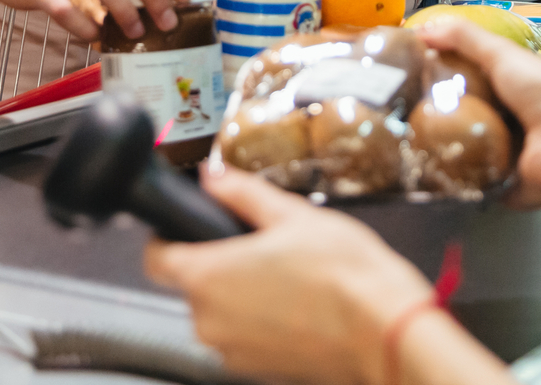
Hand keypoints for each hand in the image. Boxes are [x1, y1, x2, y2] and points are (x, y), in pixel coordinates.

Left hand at [146, 168, 437, 384]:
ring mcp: (233, 352)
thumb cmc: (344, 274)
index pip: (155, 258)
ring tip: (287, 274)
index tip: (185, 226)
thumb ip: (241, 192)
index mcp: (207, 277)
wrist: (385, 330)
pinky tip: (297, 303)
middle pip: (191, 284)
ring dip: (240, 293)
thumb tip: (212, 176)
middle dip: (218, 262)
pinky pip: (244, 336)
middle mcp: (210, 321)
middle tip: (260, 244)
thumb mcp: (290, 213)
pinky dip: (261, 319)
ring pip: (219, 312)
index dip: (165, 237)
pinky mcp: (258, 371)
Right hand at [417, 19, 540, 258]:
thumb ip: (463, 38)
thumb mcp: (501, 53)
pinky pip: (473, 181)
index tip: (412, 78)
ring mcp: (506, 150)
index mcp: (510, 84)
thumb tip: (424, 30)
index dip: (442, 76)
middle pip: (462, 114)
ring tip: (413, 146)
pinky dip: (458, 179)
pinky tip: (436, 172)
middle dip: (438, 116)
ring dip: (446, 149)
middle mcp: (508, 117)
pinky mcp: (503, 180)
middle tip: (407, 116)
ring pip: (465, 149)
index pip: (468, 76)